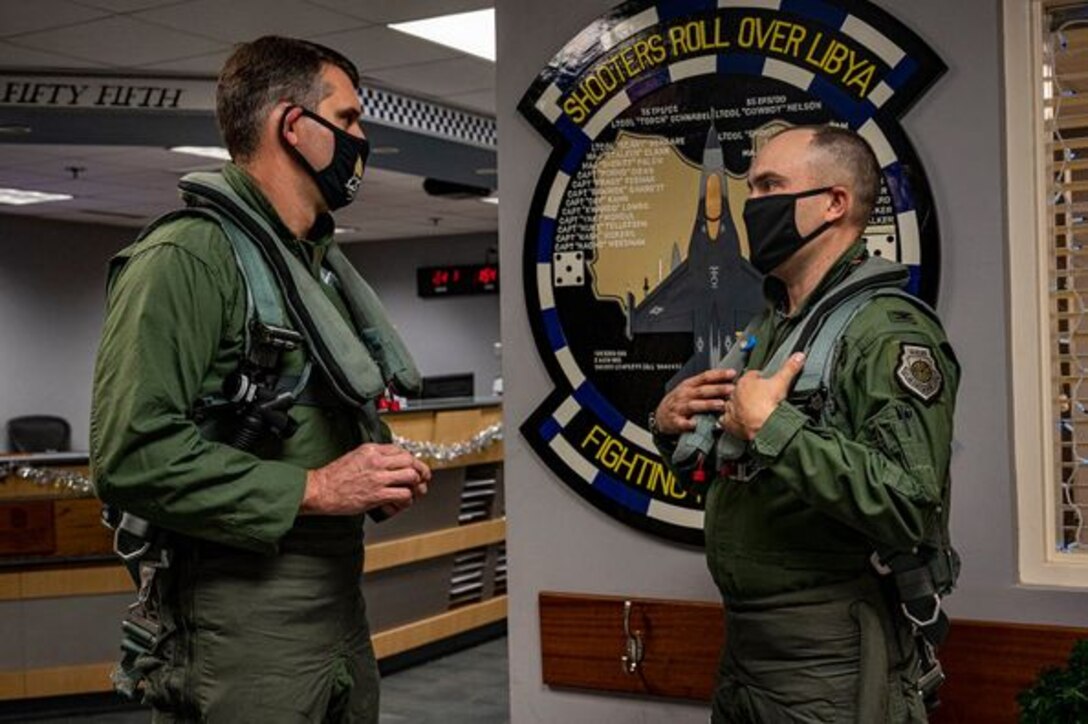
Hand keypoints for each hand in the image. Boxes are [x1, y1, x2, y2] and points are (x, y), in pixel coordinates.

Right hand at [302, 443, 430, 516]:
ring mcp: (378, 478)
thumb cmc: (333, 477)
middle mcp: (376, 461)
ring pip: (411, 476)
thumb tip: (388, 464)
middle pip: (410, 460)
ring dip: (415, 485)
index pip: (400, 450)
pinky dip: (407, 499)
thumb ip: (373, 458)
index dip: (410, 459)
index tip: (412, 466)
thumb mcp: (355, 457)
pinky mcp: (377, 494)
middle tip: (421, 479)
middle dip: (419, 470)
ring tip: (413, 491)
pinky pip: (403, 494)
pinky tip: (402, 502)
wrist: (320, 490)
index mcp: (371, 450)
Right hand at [653, 368, 737, 435]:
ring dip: (708, 404)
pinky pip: (682, 422)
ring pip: (694, 405)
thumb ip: (706, 385)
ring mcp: (679, 408)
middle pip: (702, 390)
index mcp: (689, 385)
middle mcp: (684, 395)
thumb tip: (728, 382)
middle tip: (731, 389)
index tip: (732, 373)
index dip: (719, 375)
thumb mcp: (689, 389)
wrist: (661, 415)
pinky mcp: (675, 421)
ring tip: (720, 405)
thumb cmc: (679, 401)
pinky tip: (696, 424)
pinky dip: (688, 424)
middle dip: (717, 389)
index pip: (705, 377)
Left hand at [720, 353, 805, 440]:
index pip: (751, 375)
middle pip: (740, 390)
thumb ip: (790, 368)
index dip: (759, 378)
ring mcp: (731, 408)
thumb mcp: (782, 382)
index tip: (764, 382)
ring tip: (748, 411)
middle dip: (748, 393)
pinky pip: (726, 420)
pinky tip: (738, 422)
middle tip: (758, 398)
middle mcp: (735, 394)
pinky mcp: (729, 423)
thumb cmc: (770, 404)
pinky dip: (731, 421)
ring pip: (731, 404)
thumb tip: (799, 356)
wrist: (765, 425)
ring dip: (738, 406)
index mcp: (745, 381)